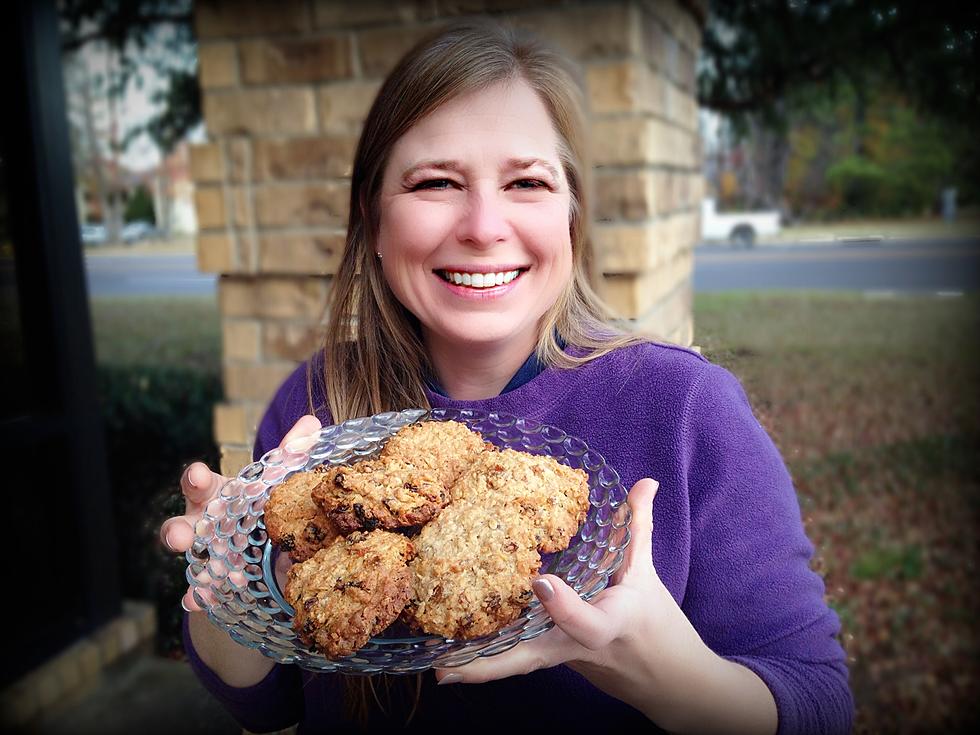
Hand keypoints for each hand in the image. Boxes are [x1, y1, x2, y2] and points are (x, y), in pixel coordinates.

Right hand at [159, 414, 322, 611]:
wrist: (255, 545)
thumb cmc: (259, 502)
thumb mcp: (273, 480)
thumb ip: (290, 453)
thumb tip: (312, 421)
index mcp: (217, 495)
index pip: (201, 484)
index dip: (196, 479)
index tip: (197, 475)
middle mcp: (203, 523)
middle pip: (184, 524)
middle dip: (178, 531)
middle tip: (178, 537)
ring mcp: (205, 553)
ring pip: (192, 561)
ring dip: (194, 570)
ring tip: (201, 579)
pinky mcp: (212, 581)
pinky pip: (201, 591)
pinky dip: (198, 597)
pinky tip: (197, 603)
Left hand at [433, 479, 694, 714]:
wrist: (667, 681)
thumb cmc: (655, 623)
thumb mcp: (647, 574)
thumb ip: (637, 526)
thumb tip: (647, 482)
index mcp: (609, 623)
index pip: (586, 622)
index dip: (564, 606)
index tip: (541, 581)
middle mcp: (578, 646)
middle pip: (530, 661)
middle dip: (488, 665)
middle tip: (444, 669)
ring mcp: (561, 657)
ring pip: (515, 665)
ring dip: (476, 667)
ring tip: (435, 666)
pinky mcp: (550, 658)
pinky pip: (514, 659)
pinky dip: (484, 661)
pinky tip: (448, 660)